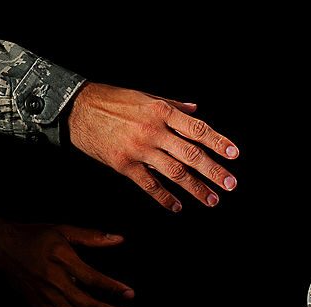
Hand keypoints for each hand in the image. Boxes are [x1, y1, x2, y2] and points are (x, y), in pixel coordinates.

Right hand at [0, 221, 133, 306]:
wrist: (0, 247)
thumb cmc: (34, 236)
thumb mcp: (62, 230)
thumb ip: (92, 237)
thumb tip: (119, 239)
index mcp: (60, 259)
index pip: (92, 279)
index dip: (113, 289)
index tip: (130, 294)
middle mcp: (52, 280)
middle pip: (85, 304)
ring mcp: (43, 295)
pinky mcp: (36, 304)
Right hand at [67, 82, 238, 211]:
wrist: (76, 109)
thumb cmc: (112, 100)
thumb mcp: (145, 96)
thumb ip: (172, 105)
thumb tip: (195, 110)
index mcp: (161, 112)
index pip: (197, 129)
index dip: (218, 142)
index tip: (234, 154)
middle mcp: (154, 131)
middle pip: (191, 154)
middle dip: (213, 171)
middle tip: (230, 184)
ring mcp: (139, 150)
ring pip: (174, 172)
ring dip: (196, 188)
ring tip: (212, 200)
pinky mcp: (124, 165)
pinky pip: (149, 185)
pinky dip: (165, 198)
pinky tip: (177, 206)